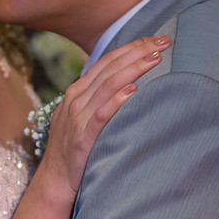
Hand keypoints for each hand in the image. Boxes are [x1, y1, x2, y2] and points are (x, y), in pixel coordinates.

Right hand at [41, 35, 170, 200]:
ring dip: (133, 69)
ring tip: (155, 58)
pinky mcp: (82, 136)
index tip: (155, 39)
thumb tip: (125, 84)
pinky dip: (116, 101)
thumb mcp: (81, 116)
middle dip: (138, 51)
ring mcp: (78, 116)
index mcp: (77, 91)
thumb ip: (98, 99)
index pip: (107, 61)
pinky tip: (132, 91)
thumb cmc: (73, 148)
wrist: (55, 179)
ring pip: (108, 85)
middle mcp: (77, 99)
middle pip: (110, 67)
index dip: (132, 47)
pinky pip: (101, 114)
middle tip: (164, 41)